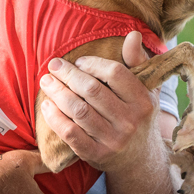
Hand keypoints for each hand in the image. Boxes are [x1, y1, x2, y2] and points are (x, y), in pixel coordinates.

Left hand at [39, 31, 159, 171]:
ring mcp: (113, 140)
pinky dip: (55, 118)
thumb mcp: (147, 88)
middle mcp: (130, 120)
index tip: (79, 62)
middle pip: (92, 90)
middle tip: (54, 65)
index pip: (115, 73)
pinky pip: (71, 134)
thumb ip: (137, 61)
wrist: (140, 158)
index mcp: (143, 100)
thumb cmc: (138, 114)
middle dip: (68, 75)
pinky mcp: (97, 155)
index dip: (93, 64)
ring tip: (46, 82)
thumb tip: (132, 34)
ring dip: (57, 93)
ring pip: (78, 111)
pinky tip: (47, 106)